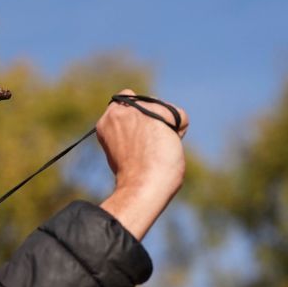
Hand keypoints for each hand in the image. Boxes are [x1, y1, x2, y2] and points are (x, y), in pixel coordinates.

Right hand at [97, 89, 188, 239]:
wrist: (141, 186)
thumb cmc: (132, 176)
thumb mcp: (119, 149)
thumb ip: (127, 132)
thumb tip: (148, 125)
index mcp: (107, 121)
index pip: (125, 100)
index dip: (137, 116)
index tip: (139, 135)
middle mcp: (121, 110)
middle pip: (147, 104)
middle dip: (153, 120)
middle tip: (149, 147)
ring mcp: (140, 110)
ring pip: (164, 109)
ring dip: (167, 126)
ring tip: (158, 149)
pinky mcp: (160, 113)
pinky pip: (180, 117)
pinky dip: (179, 131)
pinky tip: (169, 146)